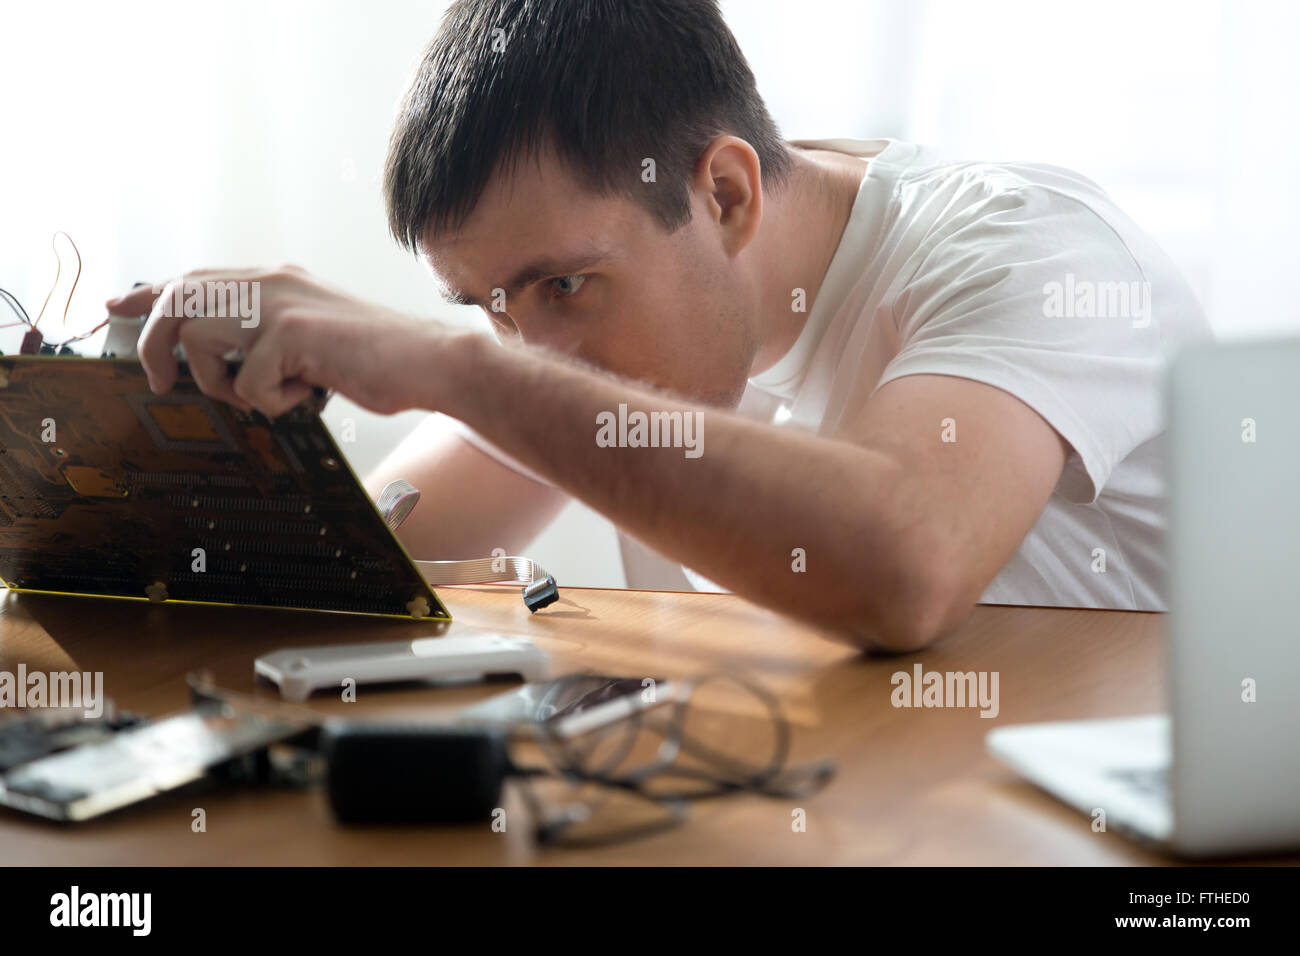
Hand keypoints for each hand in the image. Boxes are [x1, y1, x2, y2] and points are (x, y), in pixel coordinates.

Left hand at [105, 265, 451, 416]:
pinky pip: (249, 384)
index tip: (118, 305)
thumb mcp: (311, 336)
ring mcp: (280, 304)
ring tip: (273, 392)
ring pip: (201, 344)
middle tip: (165, 382)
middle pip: (178, 300)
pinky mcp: (292, 333)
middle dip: (158, 346)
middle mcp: (271, 282)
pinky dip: (276, 404)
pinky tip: (311, 393)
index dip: (149, 293)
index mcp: (275, 280)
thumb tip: (222, 359)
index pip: (194, 277)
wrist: (429, 361)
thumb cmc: (378, 358)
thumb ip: (267, 333)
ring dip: (227, 386)